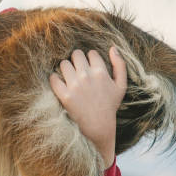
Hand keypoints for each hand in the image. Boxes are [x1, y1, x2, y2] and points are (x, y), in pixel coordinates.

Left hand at [49, 47, 126, 166]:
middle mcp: (87, 76)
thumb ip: (120, 65)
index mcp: (101, 72)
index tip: (89, 67)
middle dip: (76, 60)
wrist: (98, 127)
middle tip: (77, 69)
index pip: (91, 53)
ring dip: (65, 68)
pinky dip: (55, 78)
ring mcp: (75, 86)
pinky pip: (54, 78)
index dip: (90, 59)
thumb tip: (113, 48)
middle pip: (76, 55)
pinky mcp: (64, 96)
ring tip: (69, 76)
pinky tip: (60, 83)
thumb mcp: (121, 86)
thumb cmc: (110, 106)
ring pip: (63, 64)